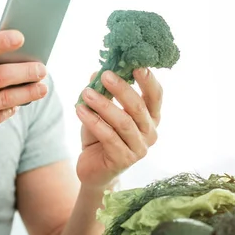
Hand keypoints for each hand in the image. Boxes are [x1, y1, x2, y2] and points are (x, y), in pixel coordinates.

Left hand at [75, 68, 162, 188]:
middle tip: (105, 75)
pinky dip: (93, 121)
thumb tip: (97, 71)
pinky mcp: (124, 160)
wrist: (93, 170)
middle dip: (121, 89)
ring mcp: (139, 148)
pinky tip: (79, 110)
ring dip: (104, 105)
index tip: (136, 64)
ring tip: (86, 92)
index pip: (155, 96)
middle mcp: (150, 133)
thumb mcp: (101, 112)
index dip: (148, 80)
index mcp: (150, 118)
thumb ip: (103, 93)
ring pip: (124, 122)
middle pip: (138, 107)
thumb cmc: (100, 138)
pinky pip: (109, 137)